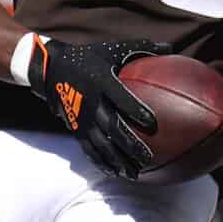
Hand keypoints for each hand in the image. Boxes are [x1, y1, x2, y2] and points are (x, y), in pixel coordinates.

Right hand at [31, 37, 160, 177]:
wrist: (50, 68)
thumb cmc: (90, 57)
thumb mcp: (113, 49)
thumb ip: (142, 49)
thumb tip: (172, 47)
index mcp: (102, 81)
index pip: (120, 98)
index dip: (135, 110)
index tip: (152, 123)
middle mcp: (91, 102)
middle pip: (111, 127)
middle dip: (129, 144)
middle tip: (148, 158)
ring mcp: (81, 118)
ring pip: (100, 143)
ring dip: (117, 160)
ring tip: (134, 174)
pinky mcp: (75, 128)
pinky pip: (88, 148)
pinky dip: (101, 162)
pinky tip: (114, 172)